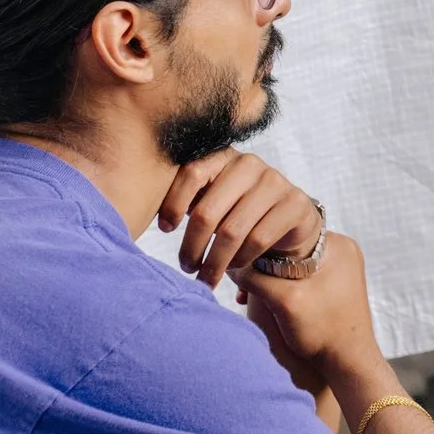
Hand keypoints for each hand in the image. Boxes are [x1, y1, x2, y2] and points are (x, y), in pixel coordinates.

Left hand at [161, 149, 324, 289]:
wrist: (289, 220)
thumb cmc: (237, 211)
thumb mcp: (210, 199)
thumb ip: (185, 198)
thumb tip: (138, 210)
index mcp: (223, 155)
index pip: (191, 173)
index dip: (173, 204)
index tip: (166, 229)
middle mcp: (250, 163)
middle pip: (208, 211)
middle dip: (192, 246)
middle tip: (186, 267)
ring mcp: (275, 182)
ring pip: (232, 231)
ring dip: (214, 262)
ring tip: (205, 277)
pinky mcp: (295, 204)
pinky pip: (258, 239)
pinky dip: (241, 260)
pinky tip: (233, 267)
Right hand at [237, 232, 384, 389]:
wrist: (349, 364)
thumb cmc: (324, 333)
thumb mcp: (283, 301)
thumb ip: (255, 278)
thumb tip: (229, 262)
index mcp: (337, 245)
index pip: (288, 228)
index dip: (259, 241)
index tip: (239, 257)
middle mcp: (341, 251)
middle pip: (288, 245)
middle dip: (262, 261)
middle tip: (241, 280)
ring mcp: (338, 268)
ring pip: (289, 261)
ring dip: (267, 277)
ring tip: (247, 294)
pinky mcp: (331, 286)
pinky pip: (297, 276)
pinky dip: (278, 287)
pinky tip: (261, 302)